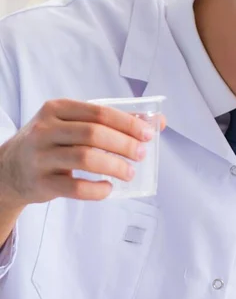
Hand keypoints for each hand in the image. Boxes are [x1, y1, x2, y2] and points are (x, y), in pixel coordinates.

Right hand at [0, 98, 166, 205]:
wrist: (9, 169)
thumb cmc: (53, 143)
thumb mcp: (74, 124)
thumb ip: (112, 122)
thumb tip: (158, 121)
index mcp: (57, 109)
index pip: (99, 112)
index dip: (127, 123)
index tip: (147, 135)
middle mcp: (46, 129)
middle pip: (94, 134)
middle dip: (124, 145)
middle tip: (141, 155)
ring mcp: (40, 156)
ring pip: (85, 158)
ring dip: (114, 166)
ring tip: (129, 173)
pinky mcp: (40, 183)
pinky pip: (74, 188)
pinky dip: (96, 190)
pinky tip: (108, 188)